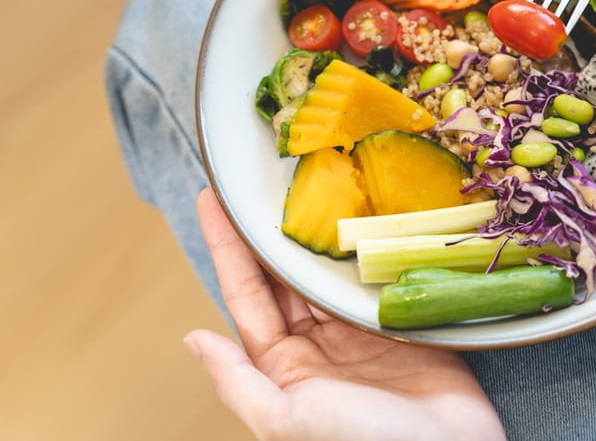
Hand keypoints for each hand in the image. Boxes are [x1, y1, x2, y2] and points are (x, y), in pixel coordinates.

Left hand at [184, 188, 504, 440]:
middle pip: (286, 275)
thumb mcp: (287, 421)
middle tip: (261, 180)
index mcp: (283, 368)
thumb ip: (240, 383)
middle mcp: (319, 345)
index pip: (246, 295)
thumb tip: (193, 339)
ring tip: (309, 185)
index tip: (211, 201)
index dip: (225, 247)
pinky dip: (370, 246)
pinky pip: (380, 277)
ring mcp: (361, 332)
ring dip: (318, 232)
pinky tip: (365, 214)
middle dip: (270, 231)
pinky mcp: (403, 323)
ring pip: (329, 271)